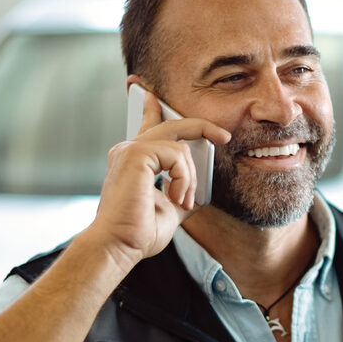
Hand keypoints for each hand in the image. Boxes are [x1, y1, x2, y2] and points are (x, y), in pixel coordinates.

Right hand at [85, 89, 229, 268]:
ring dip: (190, 177)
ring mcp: (130, 150)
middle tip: (223, 136)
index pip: (146, 126)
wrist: (118, 246)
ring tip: (183, 201)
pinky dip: (184, 178)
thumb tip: (197, 193)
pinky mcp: (136, 154)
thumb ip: (180, 193)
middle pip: (171, 124)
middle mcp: (128, 150)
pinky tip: (177, 197)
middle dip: (201, 126)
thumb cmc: (137, 233)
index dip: (150, 108)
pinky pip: (177, 154)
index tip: (150, 95)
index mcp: (134, 161)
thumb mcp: (169, 209)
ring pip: (180, 145)